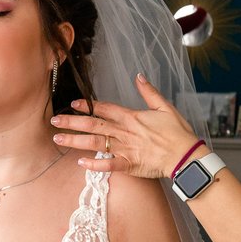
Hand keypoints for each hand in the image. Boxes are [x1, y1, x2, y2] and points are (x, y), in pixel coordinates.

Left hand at [51, 74, 198, 178]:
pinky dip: (95, 164)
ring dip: (75, 141)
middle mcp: (125, 132)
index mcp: (132, 117)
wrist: (186, 155)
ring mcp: (125, 148)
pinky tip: (80, 163)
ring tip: (59, 139)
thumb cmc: (177, 132)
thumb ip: (149, 92)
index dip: (88, 105)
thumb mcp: (165, 107)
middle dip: (72, 122)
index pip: (105, 108)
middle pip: (93, 125)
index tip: (73, 103)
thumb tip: (138, 76)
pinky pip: (108, 164)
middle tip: (54, 121)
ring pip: (95, 144)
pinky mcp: (130, 164)